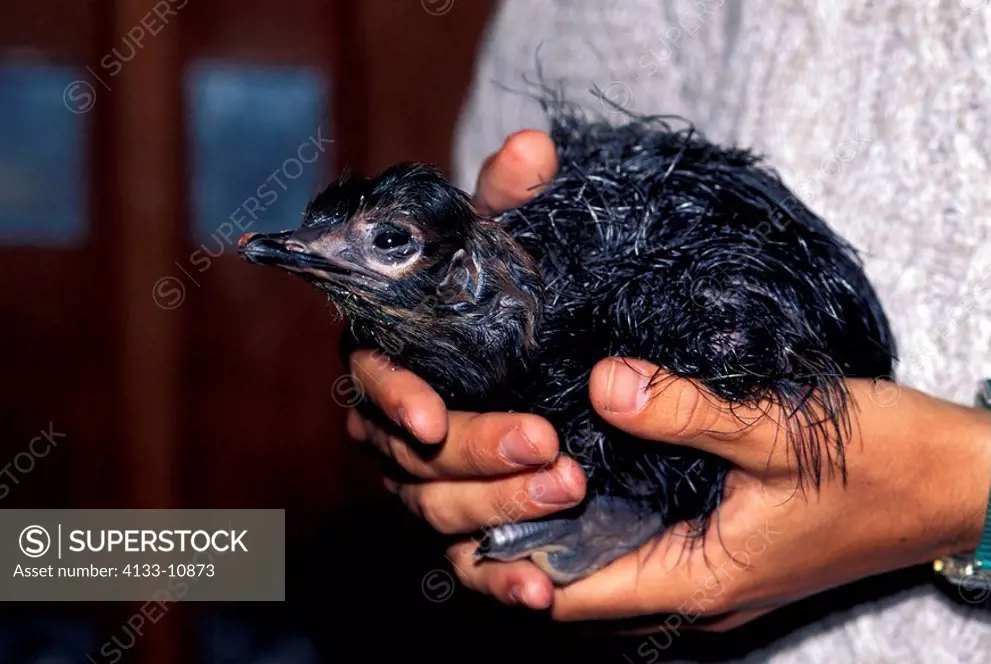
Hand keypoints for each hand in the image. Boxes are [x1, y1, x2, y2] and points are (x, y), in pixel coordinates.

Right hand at [344, 130, 582, 608]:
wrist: (525, 351)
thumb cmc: (502, 293)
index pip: (370, 377)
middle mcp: (394, 421)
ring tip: (567, 490)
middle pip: (412, 453)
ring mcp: (422, 478)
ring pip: (438, 506)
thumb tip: (537, 146)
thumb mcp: (508, 244)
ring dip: (498, 506)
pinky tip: (541, 592)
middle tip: (549, 444)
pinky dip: (500, 578)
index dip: (392, 398)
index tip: (428, 416)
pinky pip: (467, 559)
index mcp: (389, 351)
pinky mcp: (460, 519)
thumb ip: (511, 201)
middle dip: (477, 453)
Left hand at [448, 360, 990, 628]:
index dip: (519, 568)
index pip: (578, 597)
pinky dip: (614, 519)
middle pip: (589, 587)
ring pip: (619, 565)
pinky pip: (653, 545)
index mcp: (702, 579)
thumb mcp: (779, 431)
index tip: (472, 519)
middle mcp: (703, 589)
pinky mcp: (735, 546)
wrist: (959, 480)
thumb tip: (604, 384)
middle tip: (486, 489)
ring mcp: (720, 571)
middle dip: (533, 550)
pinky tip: (596, 471)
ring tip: (523, 478)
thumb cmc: (884, 463)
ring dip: (573, 532)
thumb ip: (687, 412)